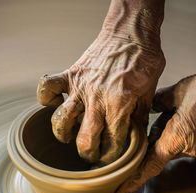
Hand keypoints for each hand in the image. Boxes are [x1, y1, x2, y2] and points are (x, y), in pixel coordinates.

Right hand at [37, 0, 165, 164]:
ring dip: (63, 134)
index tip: (110, 156)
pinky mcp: (70, 75)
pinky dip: (46, 98)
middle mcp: (97, 99)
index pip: (112, 143)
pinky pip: (47, 88)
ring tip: (69, 135)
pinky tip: (55, 104)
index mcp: (119, 105)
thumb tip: (134, 139)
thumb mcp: (149, 93)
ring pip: (61, 120)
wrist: (131, 33)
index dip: (111, 155)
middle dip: (88, 154)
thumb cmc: (143, 60)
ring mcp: (80, 87)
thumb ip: (139, 119)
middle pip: (85, 140)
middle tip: (91, 154)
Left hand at [115, 64, 195, 192]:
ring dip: (187, 135)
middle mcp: (193, 151)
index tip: (122, 192)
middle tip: (179, 115)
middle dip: (169, 135)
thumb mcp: (181, 89)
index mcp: (177, 136)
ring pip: (188, 148)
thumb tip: (150, 105)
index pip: (150, 163)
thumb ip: (160, 101)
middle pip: (170, 149)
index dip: (135, 179)